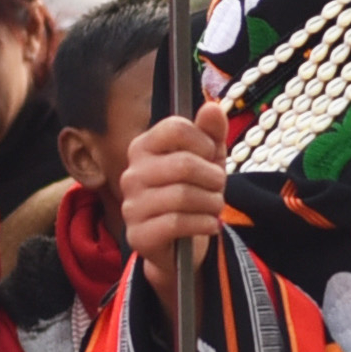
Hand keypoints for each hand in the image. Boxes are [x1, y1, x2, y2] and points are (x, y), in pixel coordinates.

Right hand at [116, 111, 235, 265]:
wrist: (181, 244)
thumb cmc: (193, 194)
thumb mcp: (207, 160)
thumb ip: (211, 133)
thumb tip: (212, 107)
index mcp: (143, 147)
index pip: (175, 128)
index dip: (203, 142)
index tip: (210, 156)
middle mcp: (131, 174)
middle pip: (184, 164)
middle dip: (213, 178)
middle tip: (218, 188)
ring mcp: (131, 206)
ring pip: (183, 196)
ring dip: (211, 203)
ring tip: (214, 207)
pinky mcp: (138, 235)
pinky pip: (177, 223)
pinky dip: (203, 223)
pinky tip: (209, 224)